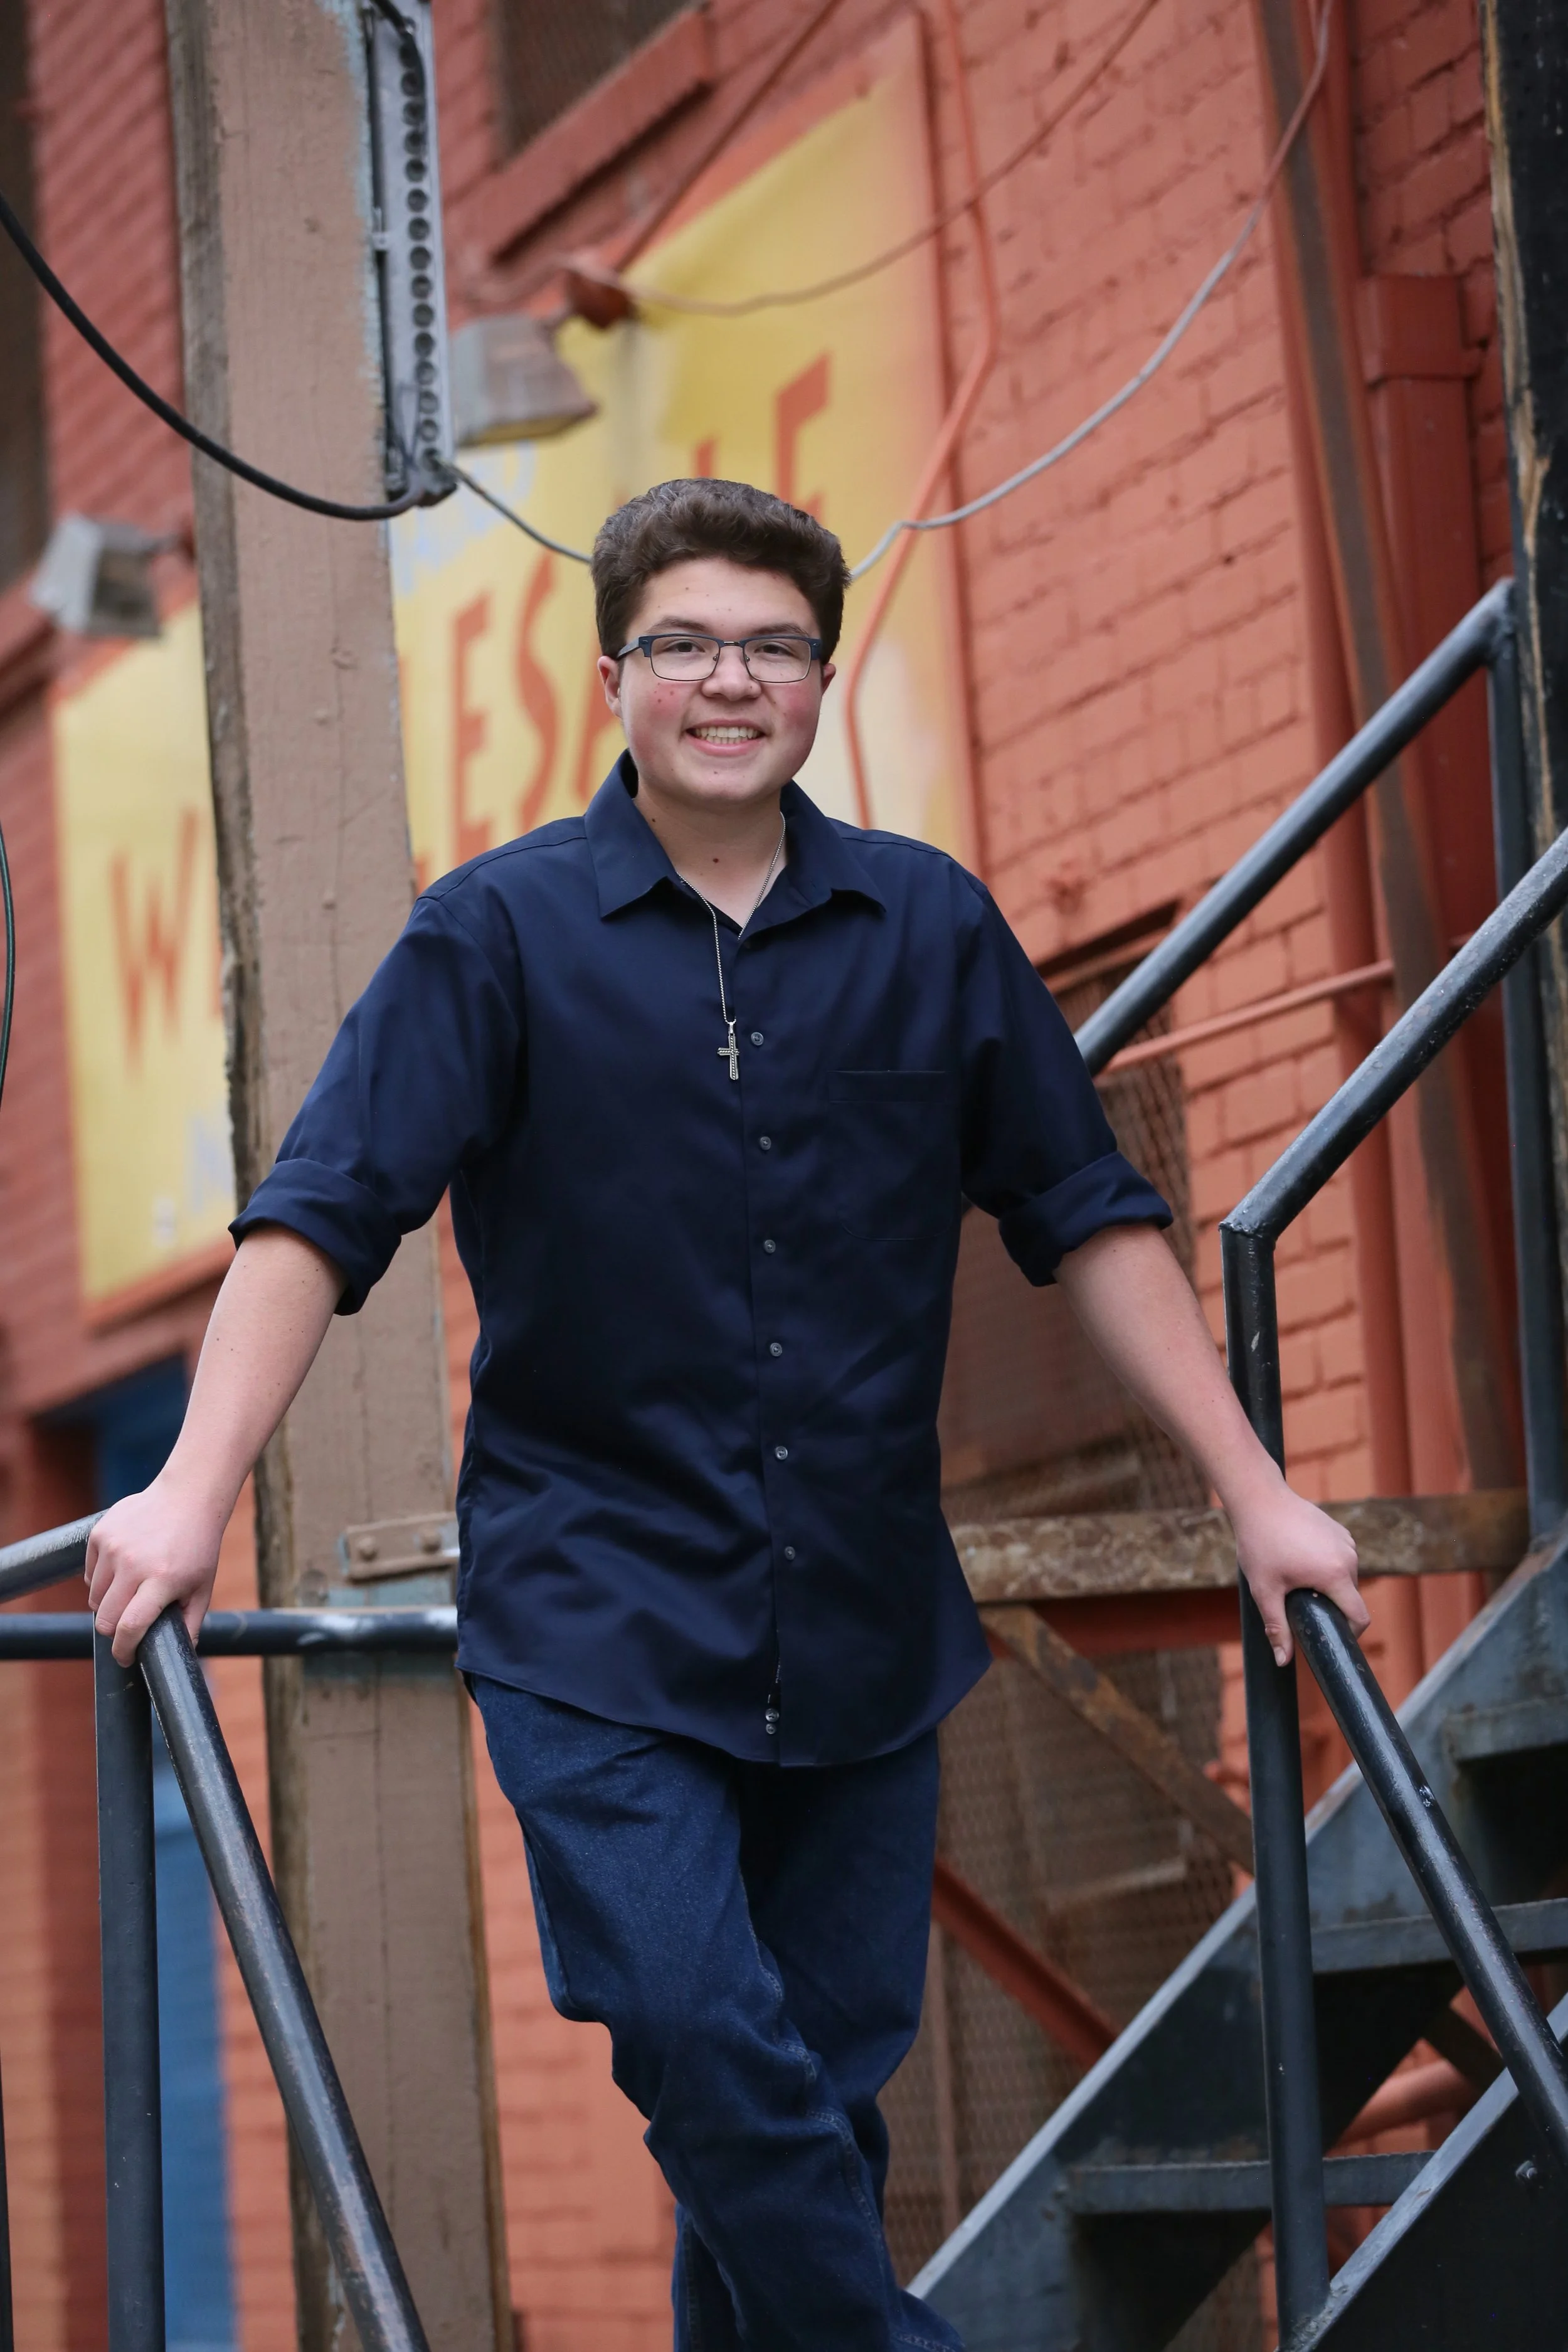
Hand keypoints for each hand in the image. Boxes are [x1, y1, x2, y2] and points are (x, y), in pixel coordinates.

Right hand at [86, 1476, 224, 1666]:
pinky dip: (101, 1579)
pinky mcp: (100, 1534)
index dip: (124, 1650)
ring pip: (93, 1597)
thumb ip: (191, 1623)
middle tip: (127, 1625)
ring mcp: (113, 1547)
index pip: (129, 1627)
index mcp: (162, 1580)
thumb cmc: (198, 1547)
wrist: (187, 1497)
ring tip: (130, 1591)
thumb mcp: (203, 1587)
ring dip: (107, 1603)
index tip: (125, 1659)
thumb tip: (182, 1656)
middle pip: (104, 1618)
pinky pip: (89, 1572)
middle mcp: (133, 1564)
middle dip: (113, 1630)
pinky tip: (122, 1569)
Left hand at [1231, 1478, 1368, 1666]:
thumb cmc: (1260, 1544)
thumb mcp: (1265, 1590)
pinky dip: (1326, 1566)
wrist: (1259, 1499)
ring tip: (1295, 1577)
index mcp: (1335, 1574)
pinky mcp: (1340, 1531)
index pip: (1359, 1616)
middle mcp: (1348, 1557)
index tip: (1330, 1636)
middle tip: (1299, 1605)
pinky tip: (1300, 1559)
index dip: (1350, 1633)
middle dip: (1330, 1607)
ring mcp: (1346, 1541)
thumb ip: (1277, 1627)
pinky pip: (1340, 1558)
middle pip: (1350, 1597)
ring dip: (1327, 1585)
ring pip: (1345, 1578)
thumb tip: (1282, 1661)